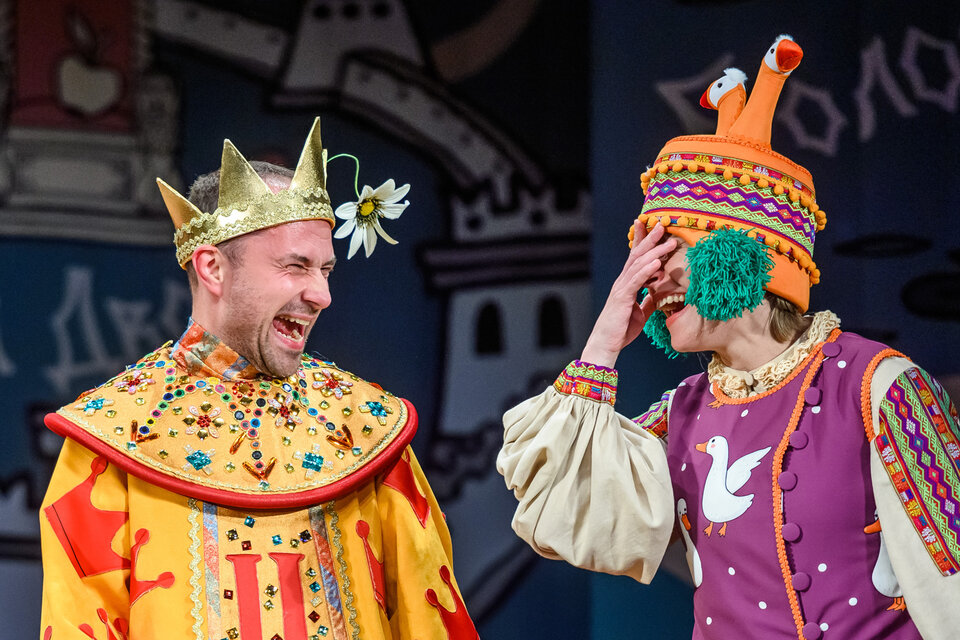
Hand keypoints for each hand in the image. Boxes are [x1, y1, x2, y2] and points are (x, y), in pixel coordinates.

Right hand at [580, 221, 676, 367]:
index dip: (643, 241)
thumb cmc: (621, 329)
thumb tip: (659, 294)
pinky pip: (636, 281)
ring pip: (638, 264)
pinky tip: (657, 263)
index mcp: (627, 283)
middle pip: (637, 255)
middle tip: (662, 225)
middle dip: (650, 239)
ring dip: (654, 251)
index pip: (636, 257)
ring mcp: (621, 288)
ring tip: (668, 242)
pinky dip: (647, 270)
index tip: (653, 227)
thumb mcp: (641, 312)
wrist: (607, 344)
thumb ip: (649, 301)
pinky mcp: (622, 298)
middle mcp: (622, 281)